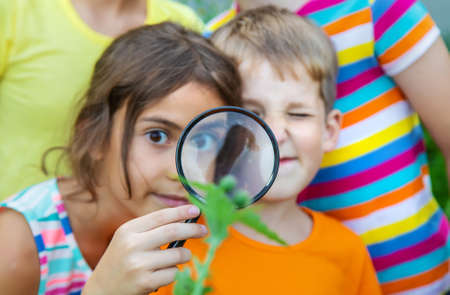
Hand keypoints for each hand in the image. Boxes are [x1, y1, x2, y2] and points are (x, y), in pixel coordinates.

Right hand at [81, 205, 205, 294]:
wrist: (101, 291)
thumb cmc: (121, 261)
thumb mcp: (128, 239)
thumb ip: (151, 229)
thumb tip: (183, 220)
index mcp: (128, 230)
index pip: (161, 216)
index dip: (181, 212)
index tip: (195, 211)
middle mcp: (132, 245)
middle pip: (172, 232)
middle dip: (192, 230)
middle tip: (204, 230)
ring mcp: (138, 264)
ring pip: (177, 255)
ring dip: (184, 255)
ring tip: (179, 257)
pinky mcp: (145, 282)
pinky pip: (173, 273)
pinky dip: (173, 272)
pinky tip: (160, 274)